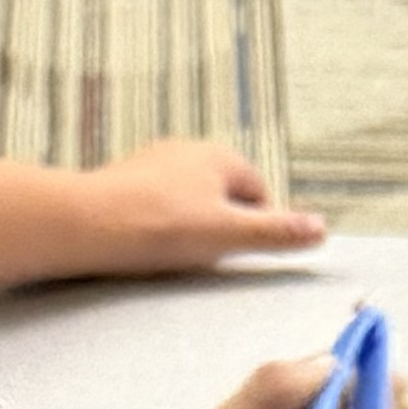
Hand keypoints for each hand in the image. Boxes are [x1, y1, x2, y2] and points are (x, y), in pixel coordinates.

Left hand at [52, 140, 329, 279]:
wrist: (86, 225)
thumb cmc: (158, 228)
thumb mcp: (229, 236)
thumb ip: (276, 233)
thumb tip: (321, 229)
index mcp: (219, 157)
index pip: (258, 192)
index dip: (258, 226)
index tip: (243, 254)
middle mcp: (187, 151)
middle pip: (223, 195)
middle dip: (222, 226)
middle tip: (208, 258)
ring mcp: (153, 163)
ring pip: (189, 200)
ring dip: (189, 226)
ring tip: (174, 254)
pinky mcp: (124, 181)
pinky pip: (157, 206)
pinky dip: (159, 226)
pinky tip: (147, 247)